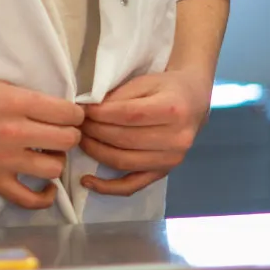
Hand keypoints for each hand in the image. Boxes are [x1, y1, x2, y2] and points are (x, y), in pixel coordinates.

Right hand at [0, 79, 83, 208]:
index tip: (72, 114)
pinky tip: (46, 187)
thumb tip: (52, 108)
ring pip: (54, 168)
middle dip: (70, 134)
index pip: (66, 112)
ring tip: (49, 153)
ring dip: (57, 159)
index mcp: (16, 102)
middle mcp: (16, 132)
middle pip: (66, 139)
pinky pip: (30, 199)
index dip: (75, 113)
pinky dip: (45, 196)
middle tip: (63, 132)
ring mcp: (5, 161)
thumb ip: (25, 98)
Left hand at [79, 70, 211, 195]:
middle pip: (125, 140)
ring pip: (124, 162)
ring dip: (96, 152)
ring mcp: (170, 161)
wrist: (193, 102)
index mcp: (173, 110)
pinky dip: (107, 187)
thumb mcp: (145, 81)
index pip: (130, 115)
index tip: (82, 110)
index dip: (102, 114)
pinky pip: (132, 185)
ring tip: (80, 139)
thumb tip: (89, 110)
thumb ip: (120, 95)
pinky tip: (87, 180)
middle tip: (76, 123)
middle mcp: (175, 139)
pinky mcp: (162, 174)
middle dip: (95, 131)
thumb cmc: (166, 87)